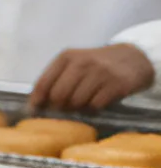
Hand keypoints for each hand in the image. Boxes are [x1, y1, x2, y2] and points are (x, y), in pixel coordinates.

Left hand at [31, 43, 156, 112]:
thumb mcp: (75, 62)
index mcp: (67, 57)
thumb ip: (55, 78)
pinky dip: (91, 110)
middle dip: (58, 107)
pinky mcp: (117, 85)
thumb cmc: (96, 64)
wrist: (132, 58)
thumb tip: (35, 104)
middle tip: (63, 110)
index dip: (37, 101)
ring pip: (77, 102)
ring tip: (80, 105)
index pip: (43, 83)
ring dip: (76, 109)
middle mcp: (82, 63)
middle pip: (59, 95)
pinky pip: (95, 106)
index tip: (34, 111)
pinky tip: (93, 105)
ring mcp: (101, 73)